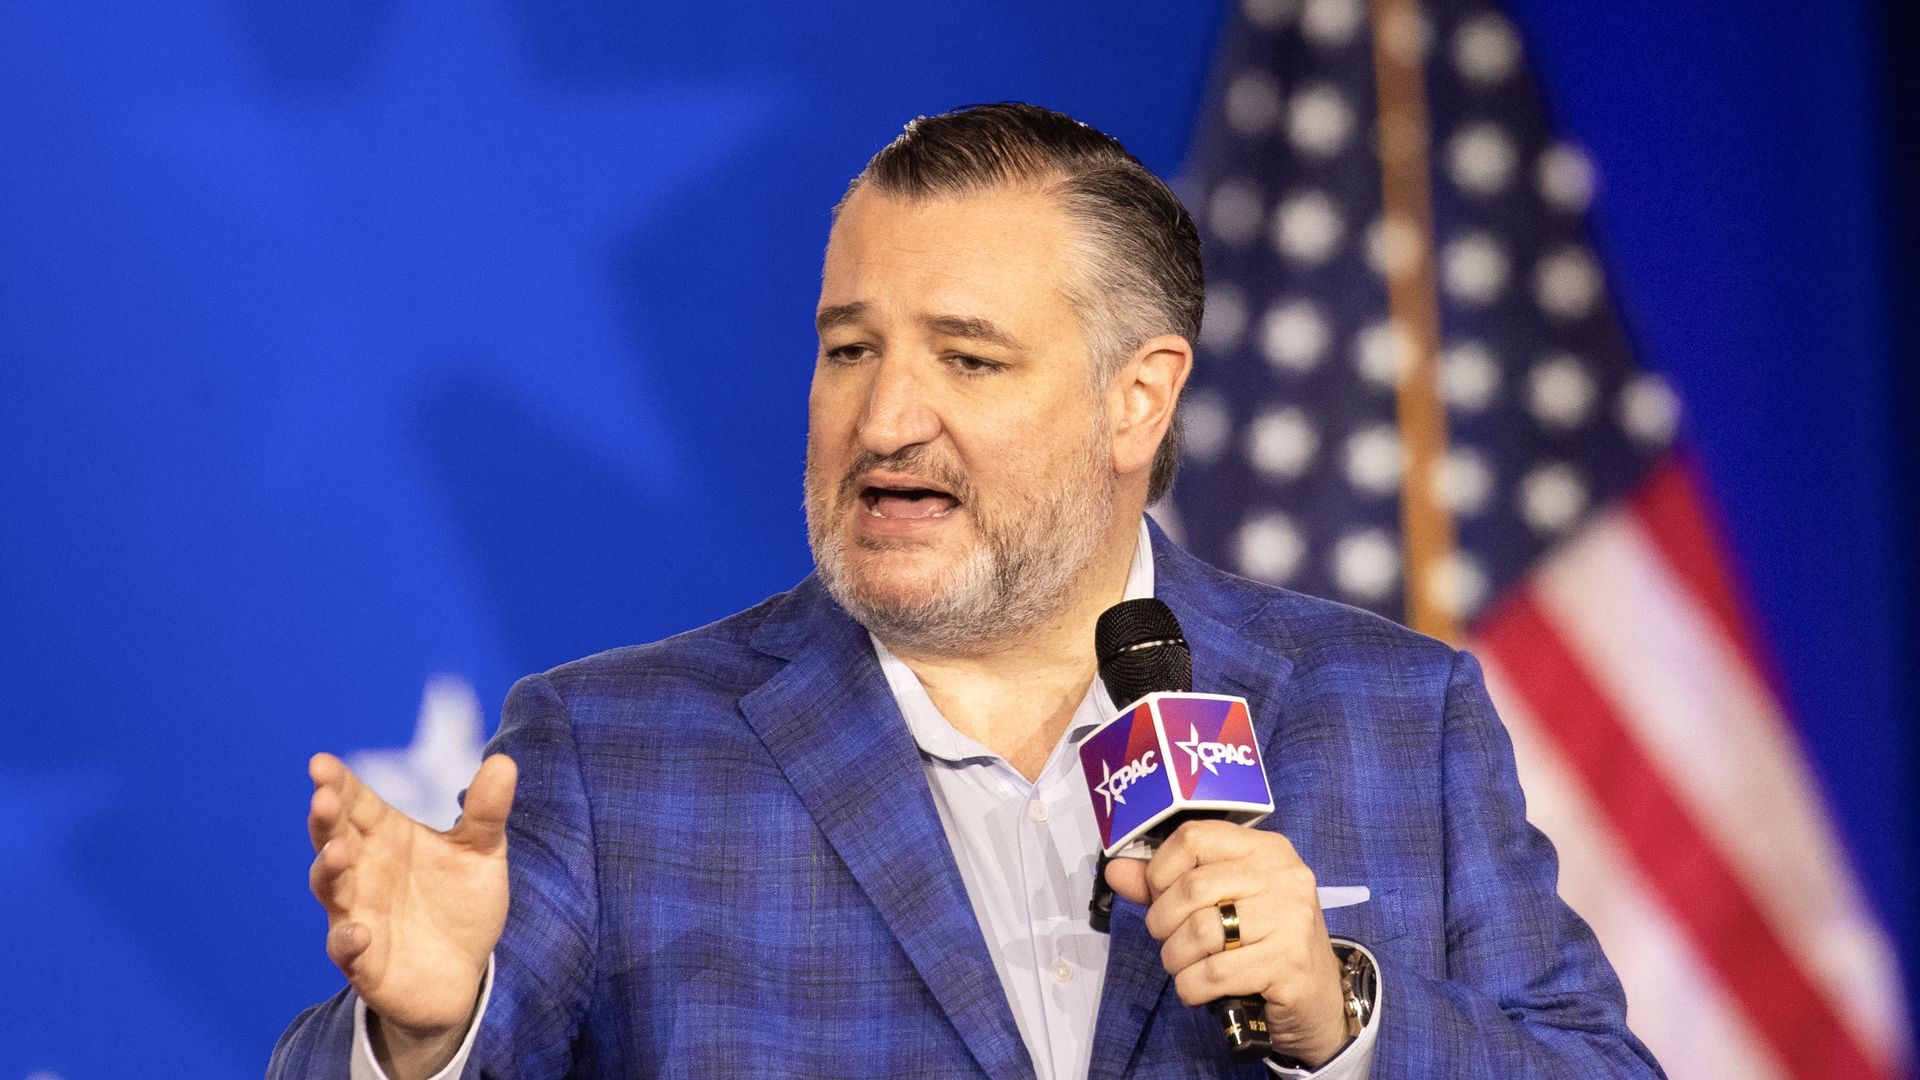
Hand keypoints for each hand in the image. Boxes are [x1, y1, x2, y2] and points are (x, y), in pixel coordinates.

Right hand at [307, 751, 516, 1074]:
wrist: (462, 972)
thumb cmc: (460, 903)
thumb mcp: (481, 853)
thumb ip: (486, 812)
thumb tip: (504, 762)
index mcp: (387, 837)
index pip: (357, 804)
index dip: (338, 784)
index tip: (321, 763)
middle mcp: (364, 871)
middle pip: (335, 838)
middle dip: (326, 818)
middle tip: (322, 797)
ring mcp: (358, 914)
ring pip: (330, 888)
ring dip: (329, 869)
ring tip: (338, 852)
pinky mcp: (364, 961)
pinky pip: (346, 949)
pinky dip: (348, 940)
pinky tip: (359, 932)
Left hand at [1104, 820, 1348, 1066]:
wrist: (1319, 1000)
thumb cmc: (1264, 944)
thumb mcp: (1223, 904)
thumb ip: (1167, 886)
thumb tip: (1115, 870)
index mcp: (1266, 850)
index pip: (1194, 837)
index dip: (1160, 870)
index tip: (1160, 896)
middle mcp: (1283, 876)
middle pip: (1192, 888)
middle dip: (1163, 923)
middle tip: (1169, 941)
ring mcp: (1291, 919)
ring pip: (1199, 932)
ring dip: (1175, 959)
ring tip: (1183, 967)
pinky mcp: (1289, 963)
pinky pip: (1213, 973)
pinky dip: (1191, 987)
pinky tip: (1198, 989)